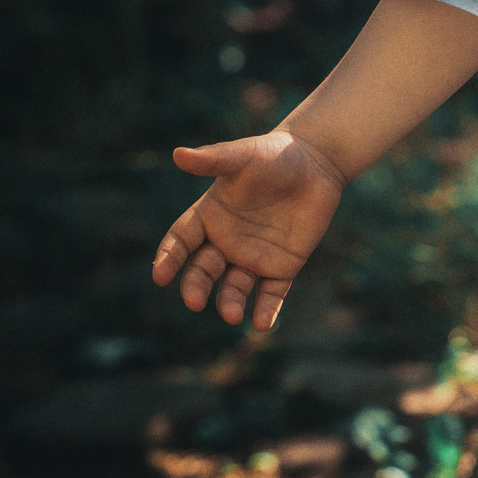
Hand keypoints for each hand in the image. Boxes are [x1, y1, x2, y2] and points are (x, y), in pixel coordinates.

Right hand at [150, 129, 348, 330]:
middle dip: (196, 286)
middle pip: (202, 270)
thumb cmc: (275, 155)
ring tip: (232, 314)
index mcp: (209, 216)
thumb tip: (179, 154)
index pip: (180, 241)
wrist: (317, 163)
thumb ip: (215, 159)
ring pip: (234, 287)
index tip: (160, 275)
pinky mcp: (282, 267)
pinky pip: (270, 293)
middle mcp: (226, 242)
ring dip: (230, 302)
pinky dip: (266, 310)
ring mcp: (253, 257)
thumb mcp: (244, 156)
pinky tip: (261, 323)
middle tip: (193, 301)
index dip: (169, 258)